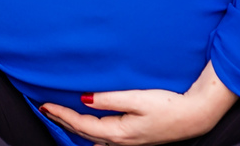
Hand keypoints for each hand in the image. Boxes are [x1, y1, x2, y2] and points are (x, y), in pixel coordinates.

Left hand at [39, 63, 236, 145]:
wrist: (195, 116)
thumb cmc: (169, 105)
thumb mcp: (137, 98)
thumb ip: (109, 99)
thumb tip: (84, 99)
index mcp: (118, 132)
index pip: (81, 125)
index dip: (61, 115)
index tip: (44, 105)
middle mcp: (120, 142)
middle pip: (83, 133)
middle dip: (62, 121)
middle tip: (44, 109)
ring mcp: (128, 143)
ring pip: (93, 138)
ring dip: (74, 128)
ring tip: (59, 117)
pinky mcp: (134, 140)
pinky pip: (104, 140)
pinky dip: (90, 133)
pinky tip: (88, 130)